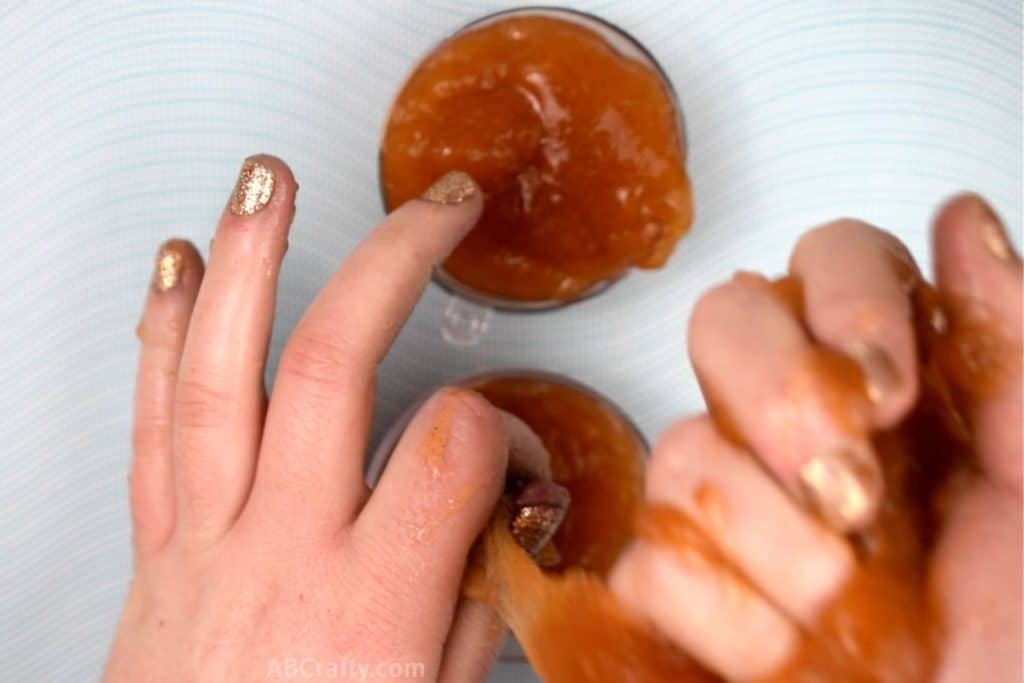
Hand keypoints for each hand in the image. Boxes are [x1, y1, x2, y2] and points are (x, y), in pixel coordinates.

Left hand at [106, 158, 524, 680]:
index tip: (511, 448)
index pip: (452, 447)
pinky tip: (178, 277)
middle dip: (392, 262)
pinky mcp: (158, 546)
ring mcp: (206, 540)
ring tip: (268, 186)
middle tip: (433, 208)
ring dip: (248, 265)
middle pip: (332, 367)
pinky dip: (164, 336)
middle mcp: (280, 553)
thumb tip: (501, 518)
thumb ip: (475, 602)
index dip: (504, 428)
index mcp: (368, 603)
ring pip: (220, 374)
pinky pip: (154, 424)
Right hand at [610, 195, 1021, 680]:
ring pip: (680, 451)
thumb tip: (964, 219)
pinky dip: (732, 620)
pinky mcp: (682, 583)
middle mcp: (801, 424)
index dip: (844, 300)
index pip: (829, 257)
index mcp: (894, 384)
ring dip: (781, 548)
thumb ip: (1010, 345)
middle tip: (851, 493)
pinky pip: (650, 562)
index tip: (890, 392)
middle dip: (779, 404)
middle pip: (721, 323)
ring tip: (848, 606)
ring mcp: (733, 501)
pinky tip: (795, 649)